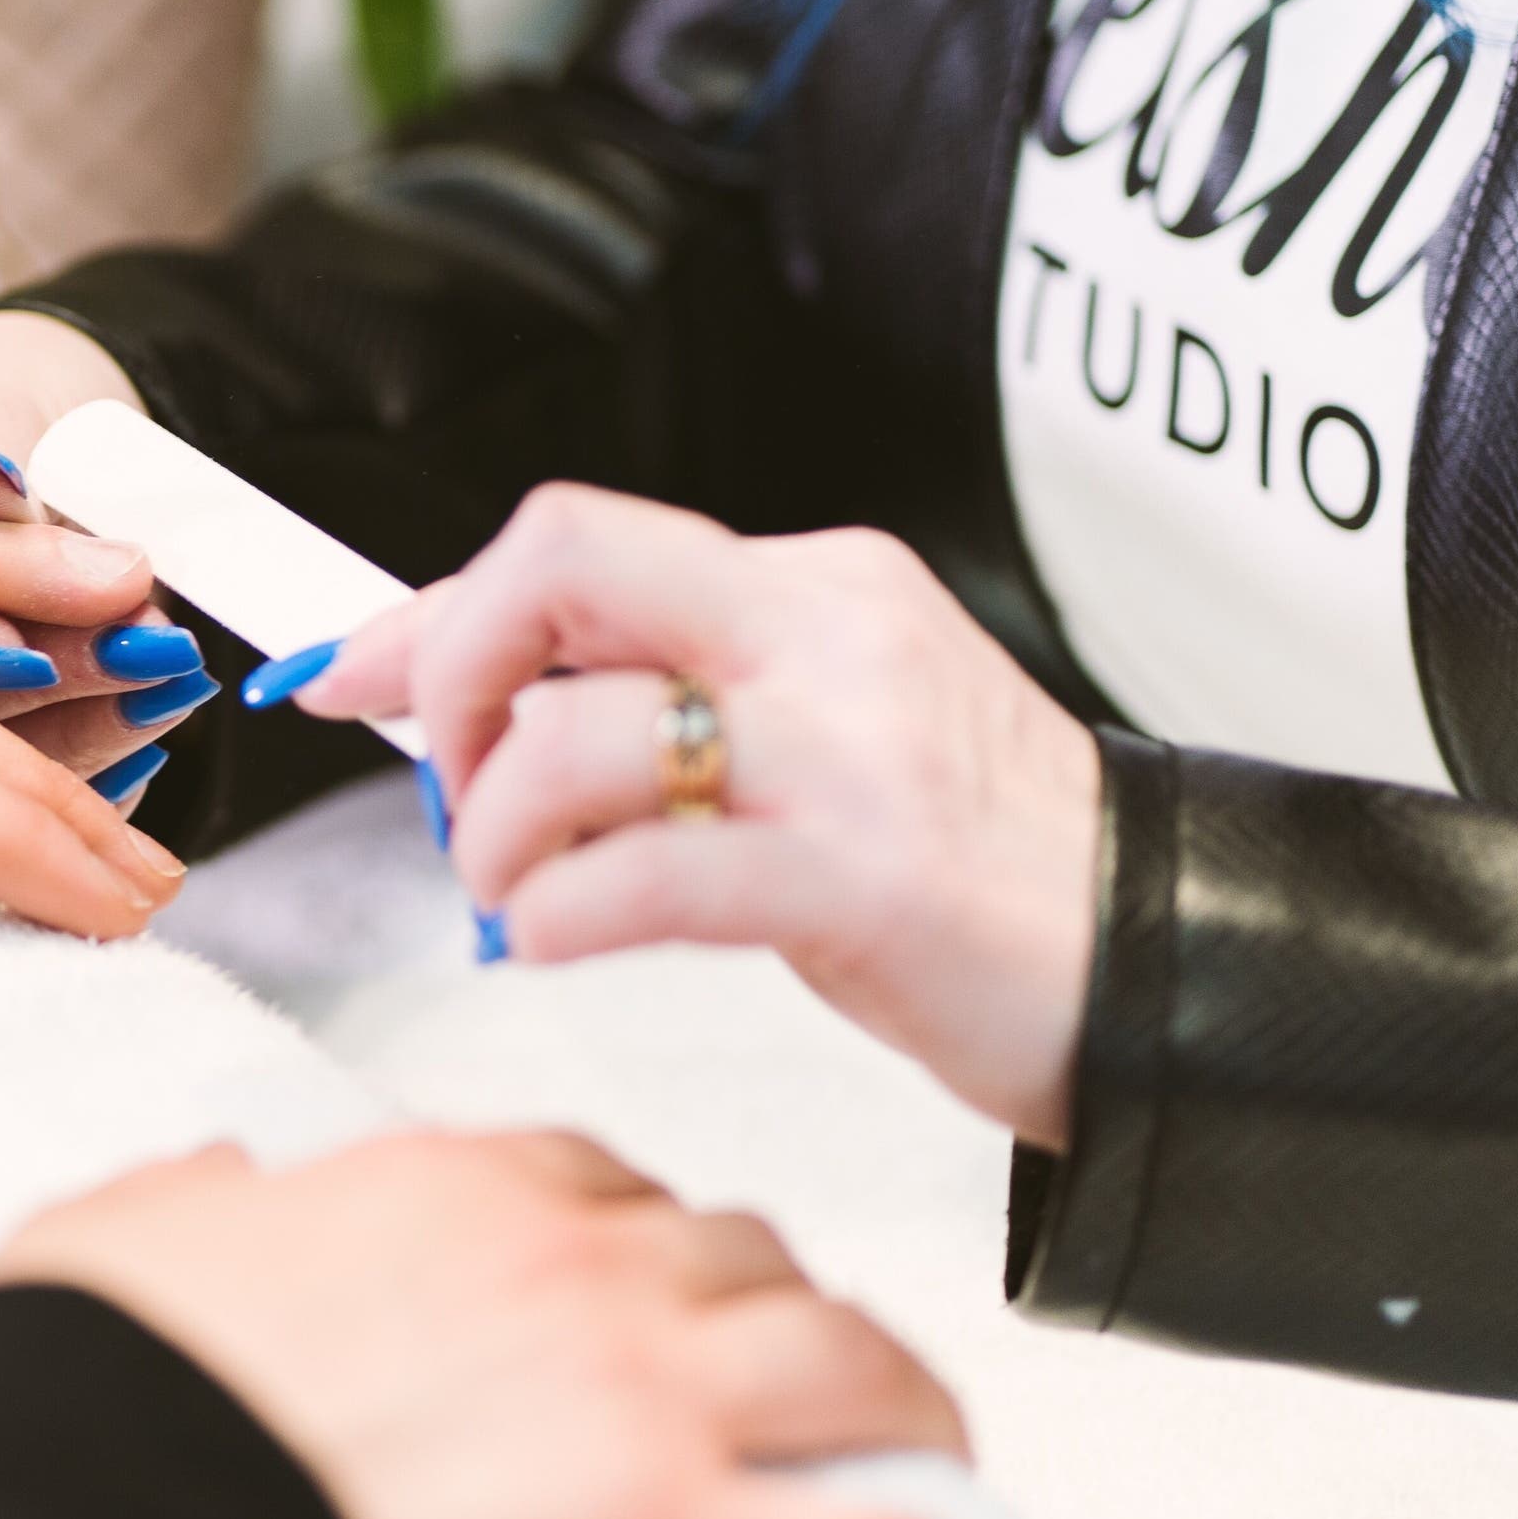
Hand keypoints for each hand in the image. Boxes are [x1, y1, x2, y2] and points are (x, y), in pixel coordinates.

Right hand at [0, 1132, 1097, 1518]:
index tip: (655, 1263)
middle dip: (782, 1301)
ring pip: (842, 1358)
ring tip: (925, 1442)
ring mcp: (637, 1393)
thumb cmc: (103, 1401)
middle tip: (803, 1353)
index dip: (646, 1228)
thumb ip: (191, 1204)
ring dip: (898, 1400)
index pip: (591, 1177)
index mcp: (436, 1190)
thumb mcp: (118, 1240)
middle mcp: (562, 1265)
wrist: (106, 1514)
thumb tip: (204, 1190)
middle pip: (736, 1257)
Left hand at [287, 486, 1099, 1146]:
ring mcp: (842, 751)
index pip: (572, 547)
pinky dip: (550, 914)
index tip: (345, 673)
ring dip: (489, 831)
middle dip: (450, 670)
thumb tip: (494, 712)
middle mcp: (824, 635)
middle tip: (448, 780)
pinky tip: (551, 941)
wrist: (1172, 971)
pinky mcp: (857, 875)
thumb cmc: (990, 874)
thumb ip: (679, 704)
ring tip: (509, 894)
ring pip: (568, 732)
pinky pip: (634, 874)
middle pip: (555, 563)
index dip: (428, 612)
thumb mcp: (826, 740)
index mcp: (816, 588)